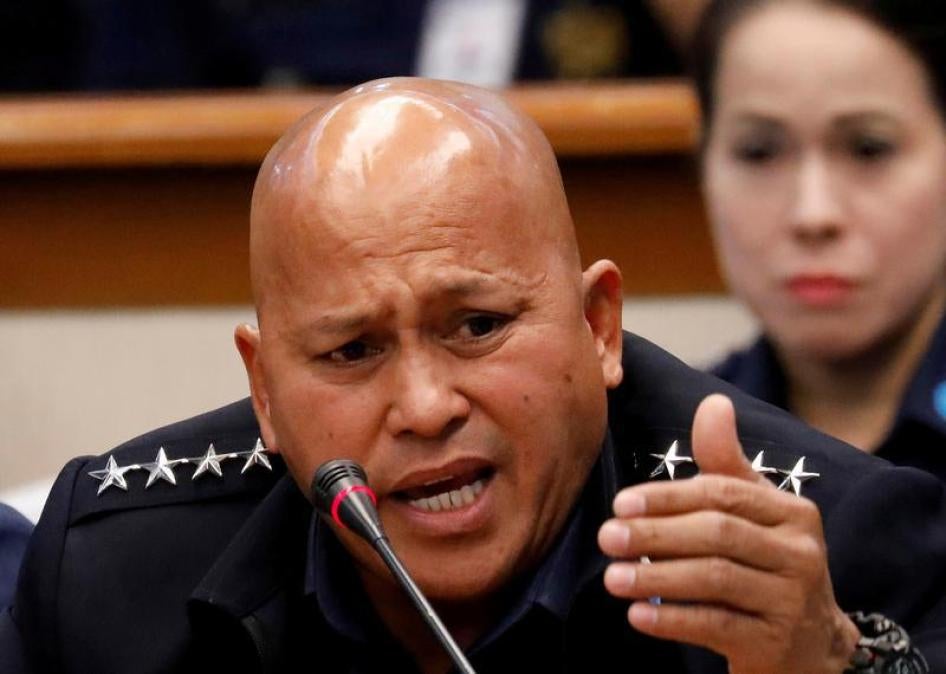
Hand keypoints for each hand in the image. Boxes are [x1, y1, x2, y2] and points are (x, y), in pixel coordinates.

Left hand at [598, 394, 859, 672]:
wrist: (812, 647)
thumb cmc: (768, 565)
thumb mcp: (754, 513)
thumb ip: (726, 464)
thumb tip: (713, 402)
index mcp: (793, 513)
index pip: (722, 495)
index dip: (668, 497)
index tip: (620, 503)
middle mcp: (801, 554)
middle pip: (717, 534)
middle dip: (655, 533)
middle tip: (607, 538)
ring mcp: (793, 602)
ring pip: (715, 579)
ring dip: (656, 577)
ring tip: (612, 577)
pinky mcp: (777, 644)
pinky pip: (717, 625)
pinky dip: (673, 620)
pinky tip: (637, 614)